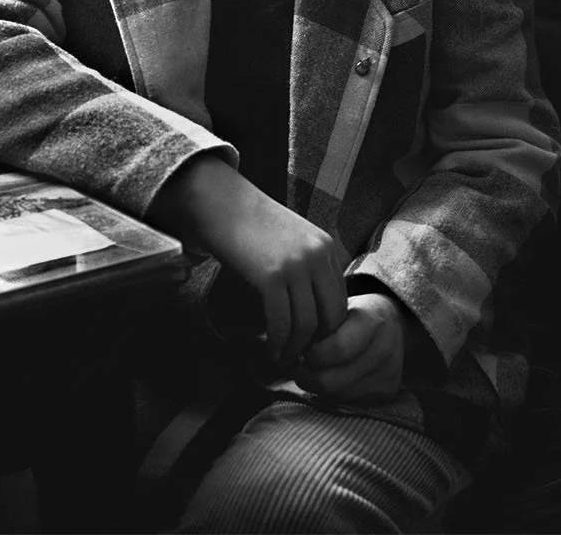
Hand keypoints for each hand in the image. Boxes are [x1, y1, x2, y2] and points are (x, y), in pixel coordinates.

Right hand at [149, 156, 347, 366]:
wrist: (220, 202)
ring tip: (281, 359)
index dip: (328, 329)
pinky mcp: (271, 276)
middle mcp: (318, 255)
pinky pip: (281, 323)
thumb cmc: (251, 224)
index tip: (310, 343)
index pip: (340, 300)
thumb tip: (312, 309)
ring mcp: (296, 265)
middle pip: (331, 316)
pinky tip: (269, 351)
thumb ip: (307, 267)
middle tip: (299, 357)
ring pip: (306, 325)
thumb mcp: (292, 240)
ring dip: (294, 349)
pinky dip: (276, 344)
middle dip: (317, 343)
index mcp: (326, 247)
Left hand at [293, 291, 408, 401]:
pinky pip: (349, 401)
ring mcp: (388, 373)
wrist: (395, 324)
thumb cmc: (354, 313)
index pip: (337, 348)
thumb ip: (317, 321)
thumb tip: (284, 341)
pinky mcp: (387, 392)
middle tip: (299, 366)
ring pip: (336, 395)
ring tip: (315, 370)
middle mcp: (385, 348)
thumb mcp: (338, 305)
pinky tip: (333, 378)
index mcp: (372, 319)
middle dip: (307, 376)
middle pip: (331, 381)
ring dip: (318, 386)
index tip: (302, 350)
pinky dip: (334, 393)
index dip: (312, 354)